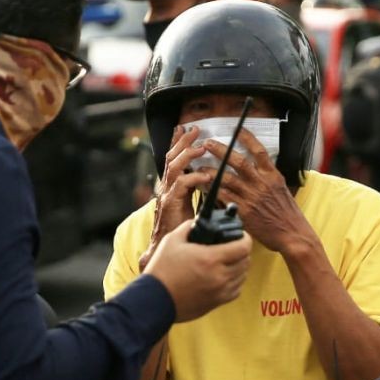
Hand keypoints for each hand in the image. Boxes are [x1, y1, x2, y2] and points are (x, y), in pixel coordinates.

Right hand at [139, 125, 213, 269]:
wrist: (167, 251)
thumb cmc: (182, 231)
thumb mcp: (191, 206)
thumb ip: (198, 192)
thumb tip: (212, 181)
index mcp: (172, 186)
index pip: (174, 159)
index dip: (179, 143)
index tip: (185, 128)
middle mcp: (167, 187)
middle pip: (172, 157)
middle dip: (182, 141)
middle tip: (194, 129)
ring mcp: (167, 195)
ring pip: (174, 167)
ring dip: (188, 155)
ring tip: (200, 147)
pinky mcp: (171, 205)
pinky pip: (181, 185)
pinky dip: (194, 178)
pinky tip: (204, 175)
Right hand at [143, 219, 251, 321]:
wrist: (155, 299)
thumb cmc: (161, 270)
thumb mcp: (172, 241)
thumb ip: (188, 227)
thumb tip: (198, 222)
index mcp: (211, 258)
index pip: (244, 247)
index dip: (245, 238)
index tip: (241, 235)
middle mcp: (220, 276)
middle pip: (246, 261)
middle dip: (242, 251)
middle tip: (233, 246)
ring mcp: (220, 291)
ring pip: (242, 276)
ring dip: (239, 267)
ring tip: (229, 261)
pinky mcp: (216, 302)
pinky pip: (236, 290)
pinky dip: (235, 282)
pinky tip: (224, 277)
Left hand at [197, 127, 312, 255]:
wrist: (292, 234)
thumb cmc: (287, 213)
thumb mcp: (282, 188)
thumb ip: (267, 176)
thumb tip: (256, 166)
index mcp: (272, 175)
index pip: (259, 151)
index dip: (248, 138)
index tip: (237, 129)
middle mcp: (261, 183)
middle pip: (238, 161)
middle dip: (221, 150)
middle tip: (208, 143)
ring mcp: (251, 197)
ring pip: (226, 178)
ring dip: (211, 171)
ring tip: (199, 166)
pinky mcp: (243, 211)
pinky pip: (223, 197)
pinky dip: (211, 191)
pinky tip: (202, 186)